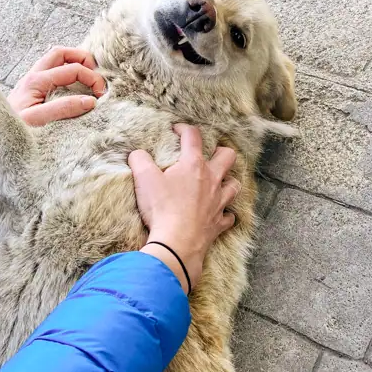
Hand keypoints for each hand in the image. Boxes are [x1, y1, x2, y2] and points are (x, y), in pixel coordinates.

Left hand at [8, 47, 105, 125]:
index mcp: (37, 80)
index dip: (92, 78)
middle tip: (97, 75)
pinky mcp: (32, 90)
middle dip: (83, 59)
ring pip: (55, 60)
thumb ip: (63, 109)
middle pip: (62, 53)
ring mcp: (32, 81)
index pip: (73, 69)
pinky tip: (73, 85)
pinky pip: (51, 72)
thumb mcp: (37, 120)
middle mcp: (34, 76)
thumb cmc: (12, 129)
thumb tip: (90, 101)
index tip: (102, 95)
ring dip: (73, 63)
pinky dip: (65, 72)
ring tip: (88, 76)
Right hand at [130, 124, 239, 292]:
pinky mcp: (218, 223)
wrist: (176, 243)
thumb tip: (137, 154)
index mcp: (193, 165)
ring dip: (228, 182)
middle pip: (227, 156)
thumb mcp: (144, 179)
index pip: (193, 137)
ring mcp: (218, 202)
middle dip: (220, 152)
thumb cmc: (161, 208)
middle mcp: (211, 180)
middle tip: (209, 155)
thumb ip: (140, 160)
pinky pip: (229, 217)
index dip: (184, 129)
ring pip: (234, 185)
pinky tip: (219, 214)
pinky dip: (225, 214)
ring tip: (219, 182)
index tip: (177, 130)